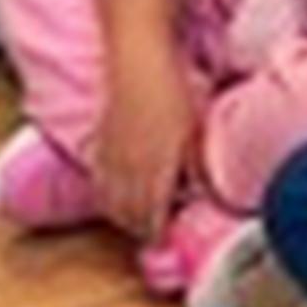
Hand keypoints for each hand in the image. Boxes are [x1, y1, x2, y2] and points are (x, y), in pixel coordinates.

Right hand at [95, 59, 192, 245]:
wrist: (138, 63)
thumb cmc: (173, 94)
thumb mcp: (195, 134)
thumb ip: (199, 170)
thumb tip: (208, 197)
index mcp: (154, 171)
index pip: (152, 217)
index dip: (158, 234)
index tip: (165, 243)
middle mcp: (127, 170)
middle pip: (128, 214)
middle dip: (139, 229)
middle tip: (153, 235)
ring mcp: (110, 157)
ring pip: (109, 200)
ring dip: (121, 215)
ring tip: (135, 221)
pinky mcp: (99, 143)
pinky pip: (98, 181)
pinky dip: (105, 194)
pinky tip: (113, 194)